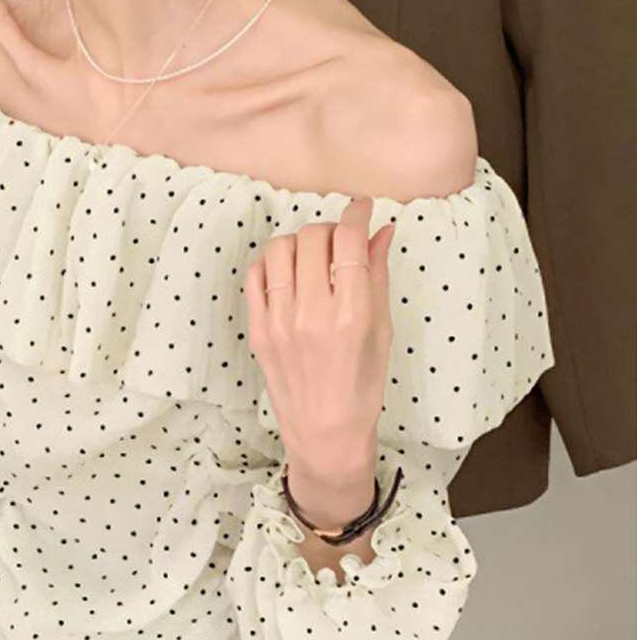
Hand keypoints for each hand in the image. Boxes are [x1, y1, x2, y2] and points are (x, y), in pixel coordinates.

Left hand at [245, 196, 395, 485]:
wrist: (325, 432)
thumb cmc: (362, 386)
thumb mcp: (382, 331)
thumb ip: (377, 276)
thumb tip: (382, 230)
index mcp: (351, 314)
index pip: (349, 241)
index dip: (357, 213)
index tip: (362, 207)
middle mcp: (312, 314)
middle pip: (313, 238)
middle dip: (330, 228)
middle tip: (339, 239)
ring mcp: (280, 322)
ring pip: (280, 250)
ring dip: (299, 242)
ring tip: (313, 256)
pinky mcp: (258, 330)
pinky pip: (256, 276)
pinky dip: (272, 263)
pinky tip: (288, 272)